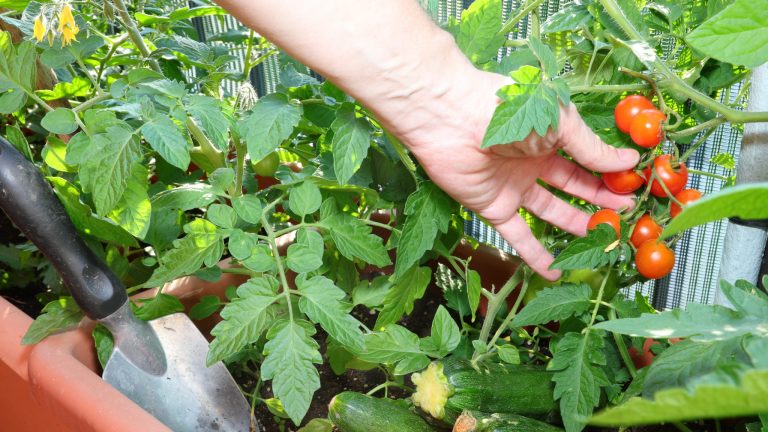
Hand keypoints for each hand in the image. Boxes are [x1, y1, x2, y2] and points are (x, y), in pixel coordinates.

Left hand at [402, 71, 639, 279]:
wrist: (451, 118)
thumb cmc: (506, 109)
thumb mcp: (560, 123)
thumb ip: (591, 148)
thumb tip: (629, 162)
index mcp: (550, 135)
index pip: (587, 160)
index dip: (609, 175)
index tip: (635, 191)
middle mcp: (533, 161)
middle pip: (572, 188)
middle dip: (599, 203)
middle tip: (626, 219)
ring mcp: (513, 186)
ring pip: (551, 212)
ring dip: (575, 227)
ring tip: (603, 243)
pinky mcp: (493, 207)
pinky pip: (517, 236)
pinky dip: (535, 255)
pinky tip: (555, 271)